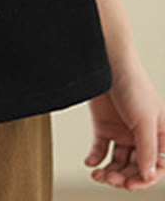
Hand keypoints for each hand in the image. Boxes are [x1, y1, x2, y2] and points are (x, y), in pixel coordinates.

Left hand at [84, 59, 164, 190]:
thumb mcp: (144, 120)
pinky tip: (90, 163)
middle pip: (136, 167)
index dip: (146, 178)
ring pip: (118, 161)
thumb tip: (148, 176)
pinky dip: (95, 158)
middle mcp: (141, 137)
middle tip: (111, 179)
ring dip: (109, 170)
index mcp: (159, 136)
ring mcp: (122, 132)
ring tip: (98, 174)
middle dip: (124, 176)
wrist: (106, 63)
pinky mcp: (104, 126)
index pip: (156, 166)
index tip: (131, 184)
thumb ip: (147, 149)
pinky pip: (101, 148)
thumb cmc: (133, 85)